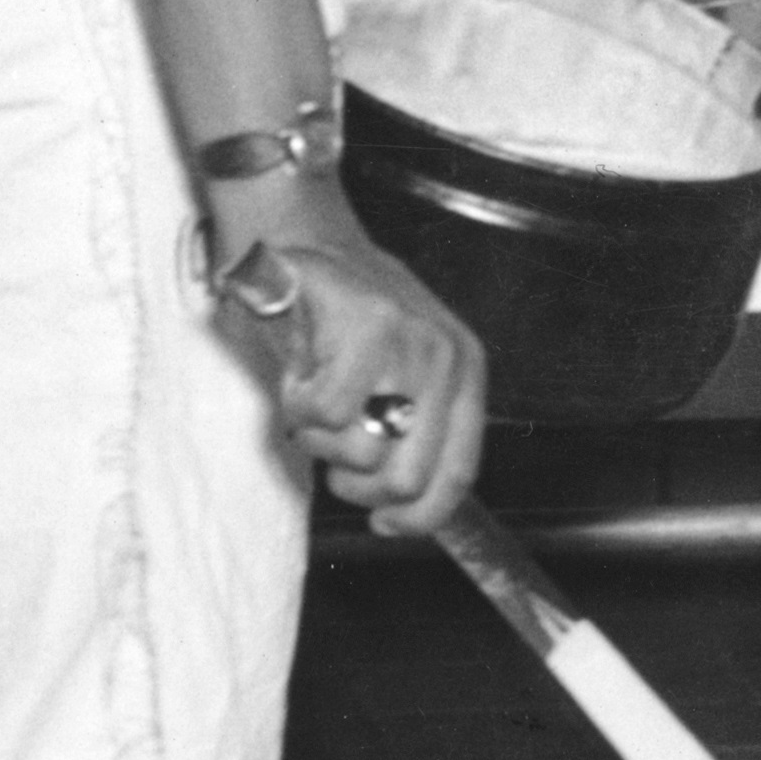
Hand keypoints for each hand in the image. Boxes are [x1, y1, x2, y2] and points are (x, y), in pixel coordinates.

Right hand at [209, 199, 488, 534]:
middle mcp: (447, 357)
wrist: (297, 235)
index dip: (419, 515)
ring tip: (314, 394)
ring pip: (360, 451)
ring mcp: (411, 340)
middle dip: (354, 481)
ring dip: (319, 438)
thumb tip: (403, 508)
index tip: (384, 524)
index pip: (457, 473)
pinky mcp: (368, 327)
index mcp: (463, 371)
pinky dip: (297, 406)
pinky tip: (300, 372)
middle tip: (331, 448)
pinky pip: (325, 414)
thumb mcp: (394, 369)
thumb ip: (408, 429)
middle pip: (405, 478)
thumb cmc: (337, 315)